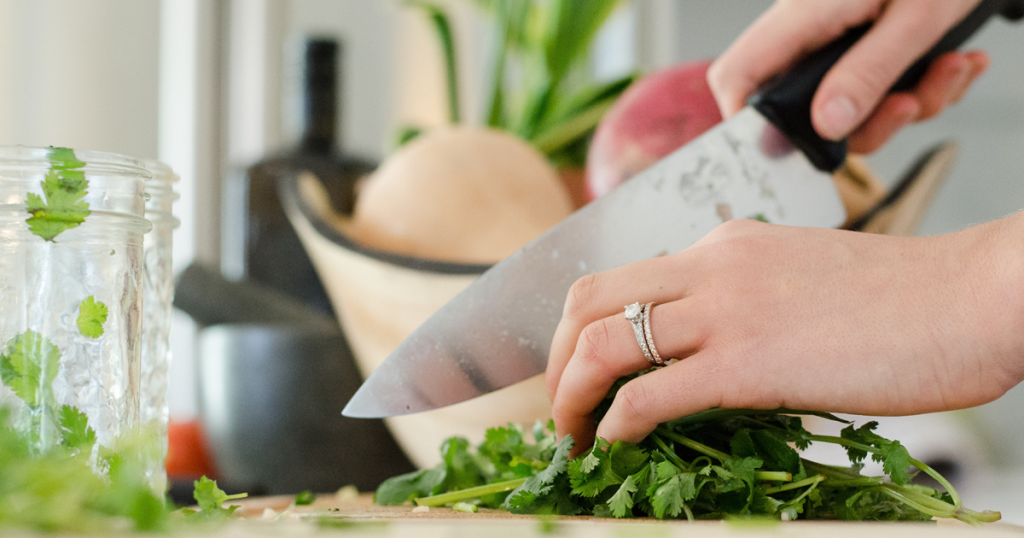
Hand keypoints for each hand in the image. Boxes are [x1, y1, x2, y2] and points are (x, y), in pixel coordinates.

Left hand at [546, 217, 1023, 452]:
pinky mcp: (748, 362)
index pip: (620, 279)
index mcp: (723, 246)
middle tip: (559, 406)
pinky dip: (614, 423)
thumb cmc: (903, 301)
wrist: (972, 298)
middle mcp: (710, 266)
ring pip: (602, 343)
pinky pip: (650, 394)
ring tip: (571, 435)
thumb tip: (702, 353)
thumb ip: (743, 301)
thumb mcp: (800, 279)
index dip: (579, 328)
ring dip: (569, 396)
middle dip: (554, 359)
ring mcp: (725, 310)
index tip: (578, 371)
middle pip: (587, 300)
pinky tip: (615, 444)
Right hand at [708, 0, 989, 152]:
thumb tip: (827, 124)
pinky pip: (881, 92)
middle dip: (868, 124)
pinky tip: (952, 62)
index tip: (788, 150)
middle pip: (803, 109)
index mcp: (803, 15)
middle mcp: (810, 31)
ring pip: (851, 108)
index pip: (738, 75)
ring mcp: (837, 40)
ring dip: (910, 103)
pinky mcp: (865, 46)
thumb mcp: (915, 17)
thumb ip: (868, 72)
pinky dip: (924, 87)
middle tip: (908, 104)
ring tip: (950, 68)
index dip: (747, 122)